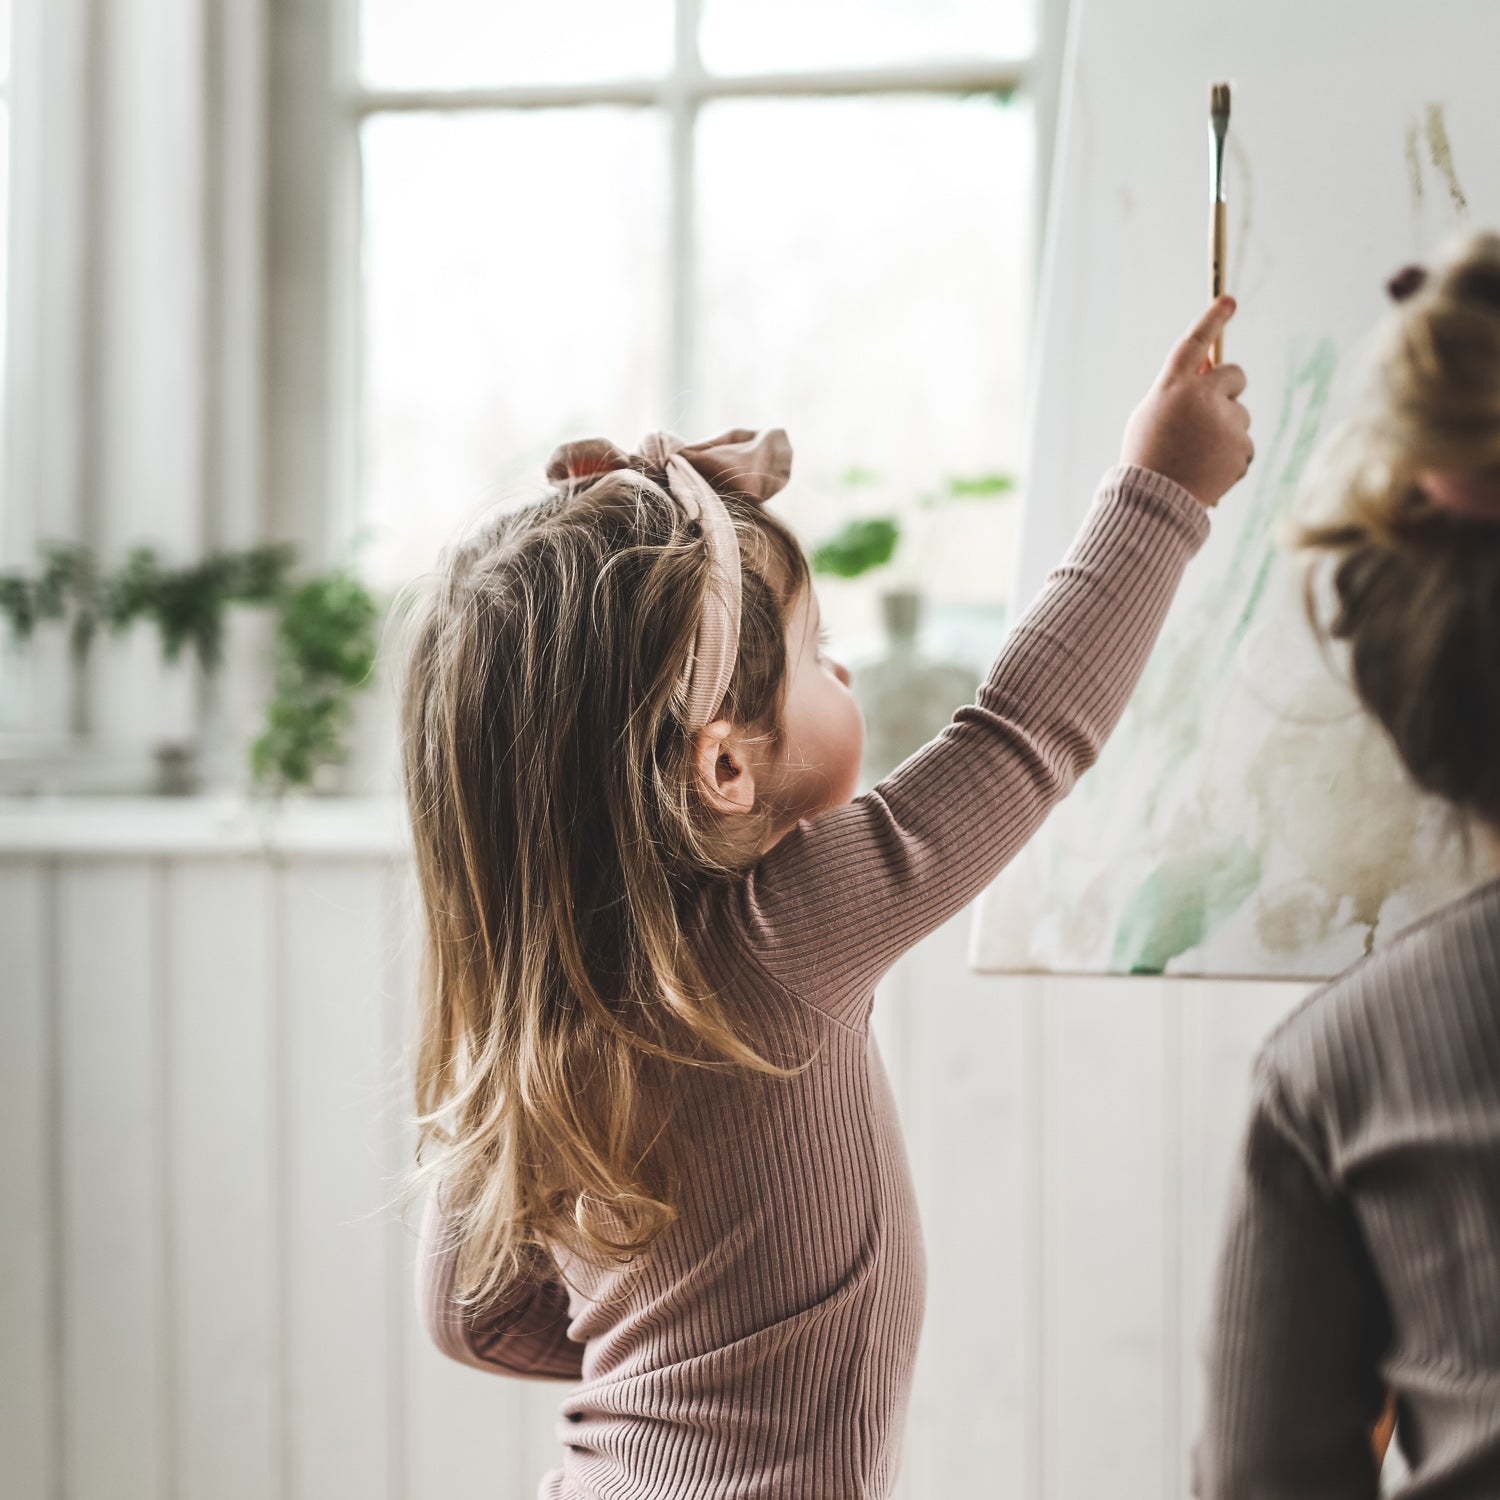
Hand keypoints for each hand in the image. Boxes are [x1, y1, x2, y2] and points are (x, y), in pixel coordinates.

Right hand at [1119, 297, 1252, 506]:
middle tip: (1208, 417)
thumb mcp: (1150, 417)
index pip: (1195, 343)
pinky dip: (1231, 459)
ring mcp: (1225, 423)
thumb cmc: (1147, 459)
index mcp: (1173, 387)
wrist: (1155, 504)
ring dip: (1227, 432)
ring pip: (1241, 415)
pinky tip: (1209, 472)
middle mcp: (1202, 398)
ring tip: (1199, 458)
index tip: (1229, 301)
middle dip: (1228, 390)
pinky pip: (1245, 445)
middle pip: (1235, 375)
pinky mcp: (1241, 448)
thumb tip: (1212, 366)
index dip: (1212, 319)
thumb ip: (1179, 390)